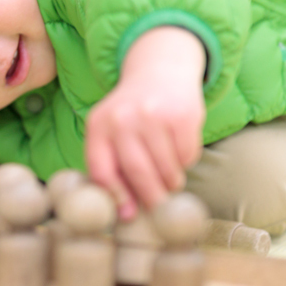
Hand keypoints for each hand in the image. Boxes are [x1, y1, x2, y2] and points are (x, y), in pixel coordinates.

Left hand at [85, 27, 206, 220]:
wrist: (159, 71)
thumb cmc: (132, 114)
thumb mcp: (111, 131)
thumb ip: (112, 167)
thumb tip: (127, 214)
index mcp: (98, 125)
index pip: (102, 171)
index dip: (117, 197)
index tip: (129, 214)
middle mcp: (123, 118)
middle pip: (137, 172)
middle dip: (151, 197)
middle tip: (159, 207)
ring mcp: (153, 115)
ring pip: (165, 168)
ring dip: (171, 182)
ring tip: (170, 178)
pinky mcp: (181, 115)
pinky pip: (186, 156)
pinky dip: (186, 162)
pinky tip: (179, 150)